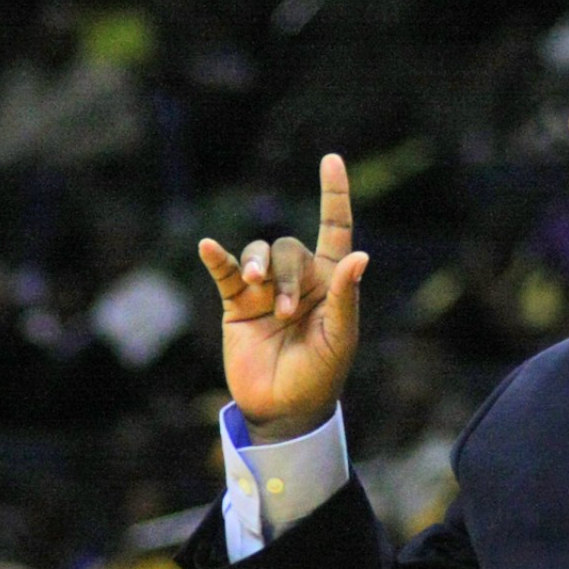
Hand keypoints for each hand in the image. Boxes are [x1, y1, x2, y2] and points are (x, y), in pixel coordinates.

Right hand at [199, 154, 368, 442]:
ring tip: (264, 300)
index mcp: (330, 282)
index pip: (334, 229)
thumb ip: (345, 296)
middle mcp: (298, 279)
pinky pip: (225, 271)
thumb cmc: (320, 375)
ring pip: (259, 253)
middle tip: (289, 316)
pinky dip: (217, 258)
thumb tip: (360, 255)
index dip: (333, 195)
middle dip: (289, 277)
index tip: (331, 160)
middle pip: (290, 248)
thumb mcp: (340, 338)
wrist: (283, 408)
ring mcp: (265, 289)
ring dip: (260, 269)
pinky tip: (207, 248)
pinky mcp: (237, 303)